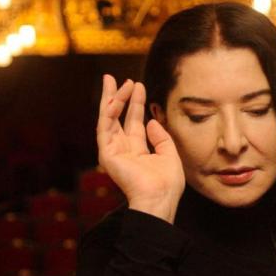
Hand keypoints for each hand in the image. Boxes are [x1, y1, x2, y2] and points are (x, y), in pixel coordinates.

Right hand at [97, 74, 184, 222]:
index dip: (134, 103)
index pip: (133, 122)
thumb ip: (161, 136)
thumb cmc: (167, 183)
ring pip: (108, 119)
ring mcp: (113, 152)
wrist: (159, 198)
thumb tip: (151, 120)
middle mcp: (123, 150)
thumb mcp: (170, 154)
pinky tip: (115, 97)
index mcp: (137, 152)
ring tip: (115, 81)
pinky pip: (106, 127)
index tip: (137, 85)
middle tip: (112, 77)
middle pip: (116, 118)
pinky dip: (109, 111)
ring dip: (111, 99)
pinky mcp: (107, 154)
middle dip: (115, 97)